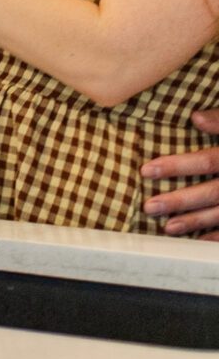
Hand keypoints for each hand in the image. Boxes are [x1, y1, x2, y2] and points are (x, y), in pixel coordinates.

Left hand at [143, 108, 218, 237]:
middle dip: (181, 200)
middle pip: (213, 192)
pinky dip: (218, 236)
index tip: (147, 170)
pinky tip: (200, 240)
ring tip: (168, 227)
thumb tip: (195, 118)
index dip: (178, 166)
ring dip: (196, 221)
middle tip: (150, 206)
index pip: (208, 161)